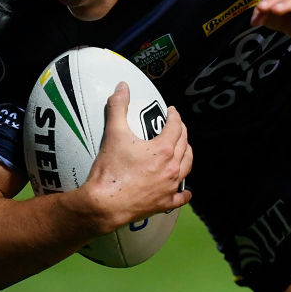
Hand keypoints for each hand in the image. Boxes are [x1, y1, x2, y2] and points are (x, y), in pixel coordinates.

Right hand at [82, 82, 192, 232]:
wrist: (104, 204)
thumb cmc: (110, 171)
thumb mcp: (114, 134)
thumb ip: (119, 107)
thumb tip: (122, 87)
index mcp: (163, 150)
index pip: (176, 127)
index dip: (175, 116)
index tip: (172, 112)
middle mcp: (171, 168)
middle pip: (184, 145)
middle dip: (182, 133)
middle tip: (176, 127)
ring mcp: (169, 187)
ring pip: (187, 167)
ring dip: (186, 155)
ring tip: (183, 150)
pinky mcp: (164, 203)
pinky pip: (180, 197)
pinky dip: (184, 192)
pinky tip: (185, 190)